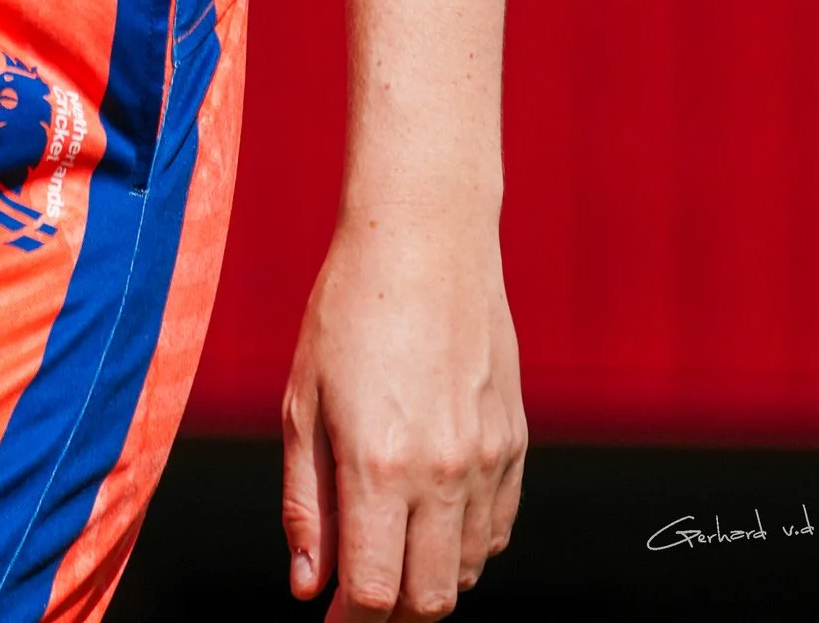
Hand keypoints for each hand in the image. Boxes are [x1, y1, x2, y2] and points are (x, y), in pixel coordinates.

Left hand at [281, 208, 525, 611]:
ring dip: (428, 579)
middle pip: (428, 600)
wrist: (425, 235)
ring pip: (466, 571)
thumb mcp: (302, 400)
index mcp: (379, 465)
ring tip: (390, 544)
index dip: (349, 622)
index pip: (375, 594)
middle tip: (357, 590)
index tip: (329, 618)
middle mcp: (443, 472)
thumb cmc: (348, 308)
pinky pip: (498, 529)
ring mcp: (488, 459)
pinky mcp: (516, 442)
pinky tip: (432, 514)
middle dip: (390, 611)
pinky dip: (466, 544)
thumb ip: (305, 501)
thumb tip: (309, 587)